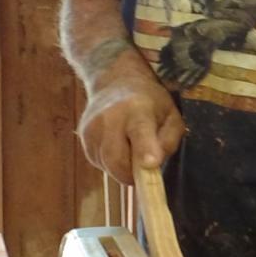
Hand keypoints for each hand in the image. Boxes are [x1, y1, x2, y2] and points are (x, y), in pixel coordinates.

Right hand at [75, 59, 183, 181]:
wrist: (115, 82)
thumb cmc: (150, 102)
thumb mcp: (172, 116)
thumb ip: (168, 141)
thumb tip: (153, 165)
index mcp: (138, 110)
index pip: (140, 132)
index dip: (144, 150)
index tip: (151, 164)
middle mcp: (110, 117)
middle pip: (117, 160)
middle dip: (132, 174)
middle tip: (143, 169)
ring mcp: (92, 127)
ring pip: (107, 165)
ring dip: (121, 168)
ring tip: (130, 148)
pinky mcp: (83, 135)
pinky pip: (98, 161)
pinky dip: (110, 162)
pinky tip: (118, 145)